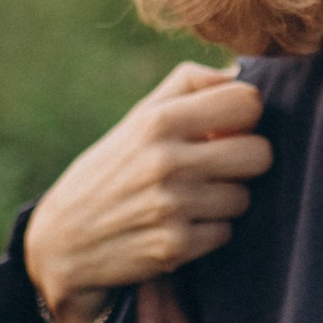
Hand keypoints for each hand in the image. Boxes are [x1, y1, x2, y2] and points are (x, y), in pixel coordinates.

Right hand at [21, 62, 269, 322]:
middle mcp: (166, 161)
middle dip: (244, 160)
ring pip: (244, 196)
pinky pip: (226, 232)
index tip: (224, 126)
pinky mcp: (175, 247)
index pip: (248, 102)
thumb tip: (239, 74)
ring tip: (190, 199)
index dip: (243, 115)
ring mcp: (172, 206)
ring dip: (223, 200)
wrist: (62, 241)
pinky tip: (179, 226)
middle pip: (260, 153)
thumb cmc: (110, 170)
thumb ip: (188, 86)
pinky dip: (208, 232)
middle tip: (217, 166)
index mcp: (159, 121)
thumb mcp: (137, 119)